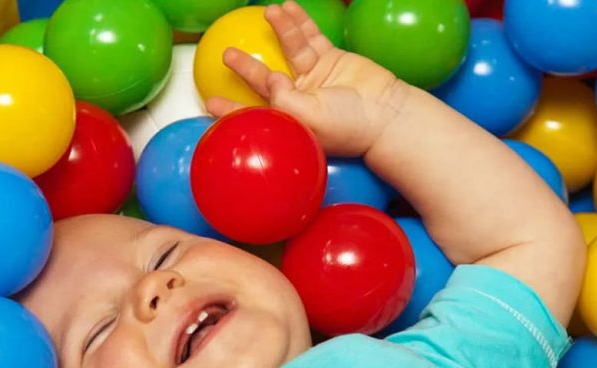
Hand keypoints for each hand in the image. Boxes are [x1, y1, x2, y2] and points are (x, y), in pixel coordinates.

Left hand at [206, 1, 404, 156]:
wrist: (387, 114)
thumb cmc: (348, 125)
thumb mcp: (308, 117)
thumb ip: (282, 98)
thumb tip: (269, 79)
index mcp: (290, 120)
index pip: (254, 113)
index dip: (231, 108)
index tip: (209, 102)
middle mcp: (299, 99)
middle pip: (265, 79)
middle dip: (245, 66)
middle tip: (227, 54)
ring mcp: (315, 78)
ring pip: (290, 50)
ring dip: (279, 30)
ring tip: (268, 13)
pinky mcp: (331, 59)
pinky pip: (311, 37)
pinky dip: (299, 23)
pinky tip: (286, 9)